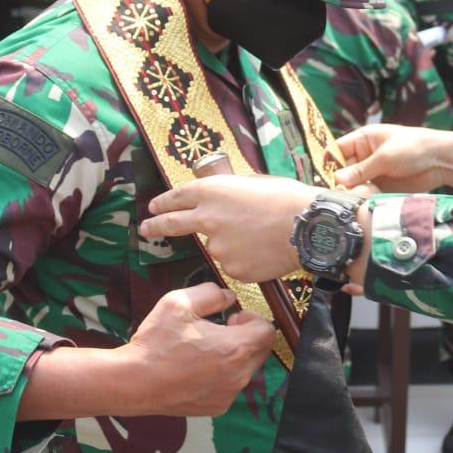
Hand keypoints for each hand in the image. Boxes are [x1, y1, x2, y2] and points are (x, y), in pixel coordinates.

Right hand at [114, 283, 276, 415]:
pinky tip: (197, 369)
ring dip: (234, 357)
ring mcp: (229, 394)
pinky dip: (223, 376)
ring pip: (246, 369)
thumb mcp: (179, 303)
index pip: (267, 330)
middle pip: (261, 350)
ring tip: (205, 350)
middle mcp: (239, 374)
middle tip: (221, 331)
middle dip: (247, 337)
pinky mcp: (218, 407)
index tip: (233, 318)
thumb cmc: (156, 343)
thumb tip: (229, 297)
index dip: (253, 319)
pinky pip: (231, 386)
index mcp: (235, 348)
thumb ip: (211, 294)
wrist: (133, 383)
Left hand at [140, 175, 319, 283]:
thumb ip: (228, 194)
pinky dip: (246, 259)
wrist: (307, 226)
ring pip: (217, 247)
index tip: (153, 208)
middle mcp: (206, 219)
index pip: (175, 198)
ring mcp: (217, 247)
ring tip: (260, 235)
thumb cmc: (286, 198)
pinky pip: (235, 264)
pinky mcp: (232, 269)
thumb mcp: (251, 183)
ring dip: (230, 243)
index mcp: (210, 191)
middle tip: (146, 228)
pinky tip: (266, 250)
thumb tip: (222, 201)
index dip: (162, 203)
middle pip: (172, 224)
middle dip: (155, 226)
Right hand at [337, 124, 452, 192]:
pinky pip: (365, 192)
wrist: (440, 161)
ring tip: (351, 198)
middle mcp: (365, 155)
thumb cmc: (413, 148)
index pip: (337, 150)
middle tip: (338, 193)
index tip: (323, 177)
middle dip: (340, 181)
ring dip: (351, 191)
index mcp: (363, 139)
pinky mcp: (381, 186)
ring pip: (353, 183)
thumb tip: (337, 179)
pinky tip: (361, 202)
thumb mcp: (385, 157)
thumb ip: (361, 169)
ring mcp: (373, 171)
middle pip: (343, 169)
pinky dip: (362, 198)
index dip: (329, 163)